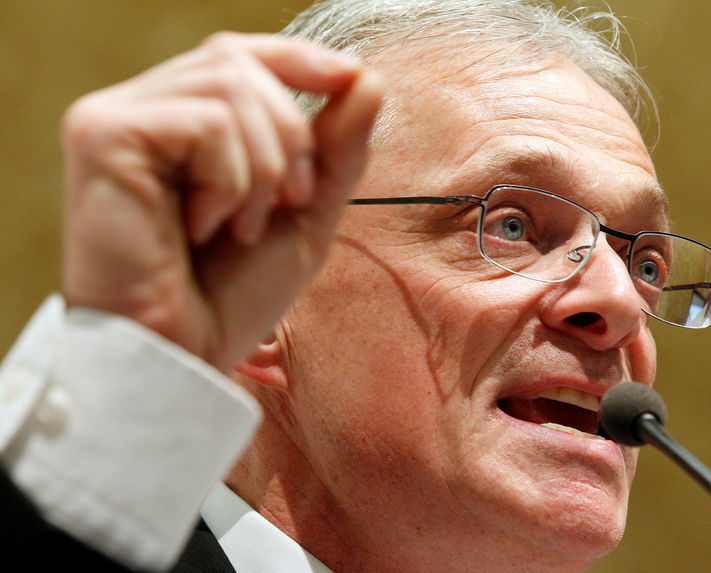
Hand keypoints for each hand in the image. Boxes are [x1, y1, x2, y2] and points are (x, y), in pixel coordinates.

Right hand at [60, 33, 382, 371]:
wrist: (184, 358)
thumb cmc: (234, 297)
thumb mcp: (304, 216)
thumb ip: (335, 149)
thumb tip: (368, 77)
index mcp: (181, 124)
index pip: (240, 56)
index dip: (298, 58)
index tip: (351, 77)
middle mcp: (141, 110)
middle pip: (239, 61)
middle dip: (291, 137)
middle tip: (287, 204)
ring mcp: (114, 118)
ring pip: (228, 87)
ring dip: (263, 170)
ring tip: (237, 229)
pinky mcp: (101, 135)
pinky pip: (206, 123)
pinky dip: (230, 183)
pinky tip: (201, 229)